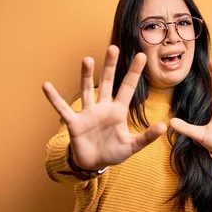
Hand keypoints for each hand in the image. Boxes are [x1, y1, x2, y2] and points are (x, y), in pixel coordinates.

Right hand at [42, 45, 166, 170]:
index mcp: (118, 111)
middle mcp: (103, 107)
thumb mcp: (132, 146)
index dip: (134, 73)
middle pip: (108, 83)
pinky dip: (54, 99)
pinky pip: (63, 109)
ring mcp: (88, 113)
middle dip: (110, 66)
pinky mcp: (74, 123)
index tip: (142, 55)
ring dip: (86, 76)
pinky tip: (46, 86)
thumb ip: (146, 137)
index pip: (128, 88)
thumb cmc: (113, 152)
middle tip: (114, 47)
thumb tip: (164, 126)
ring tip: (87, 60)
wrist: (93, 163)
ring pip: (87, 90)